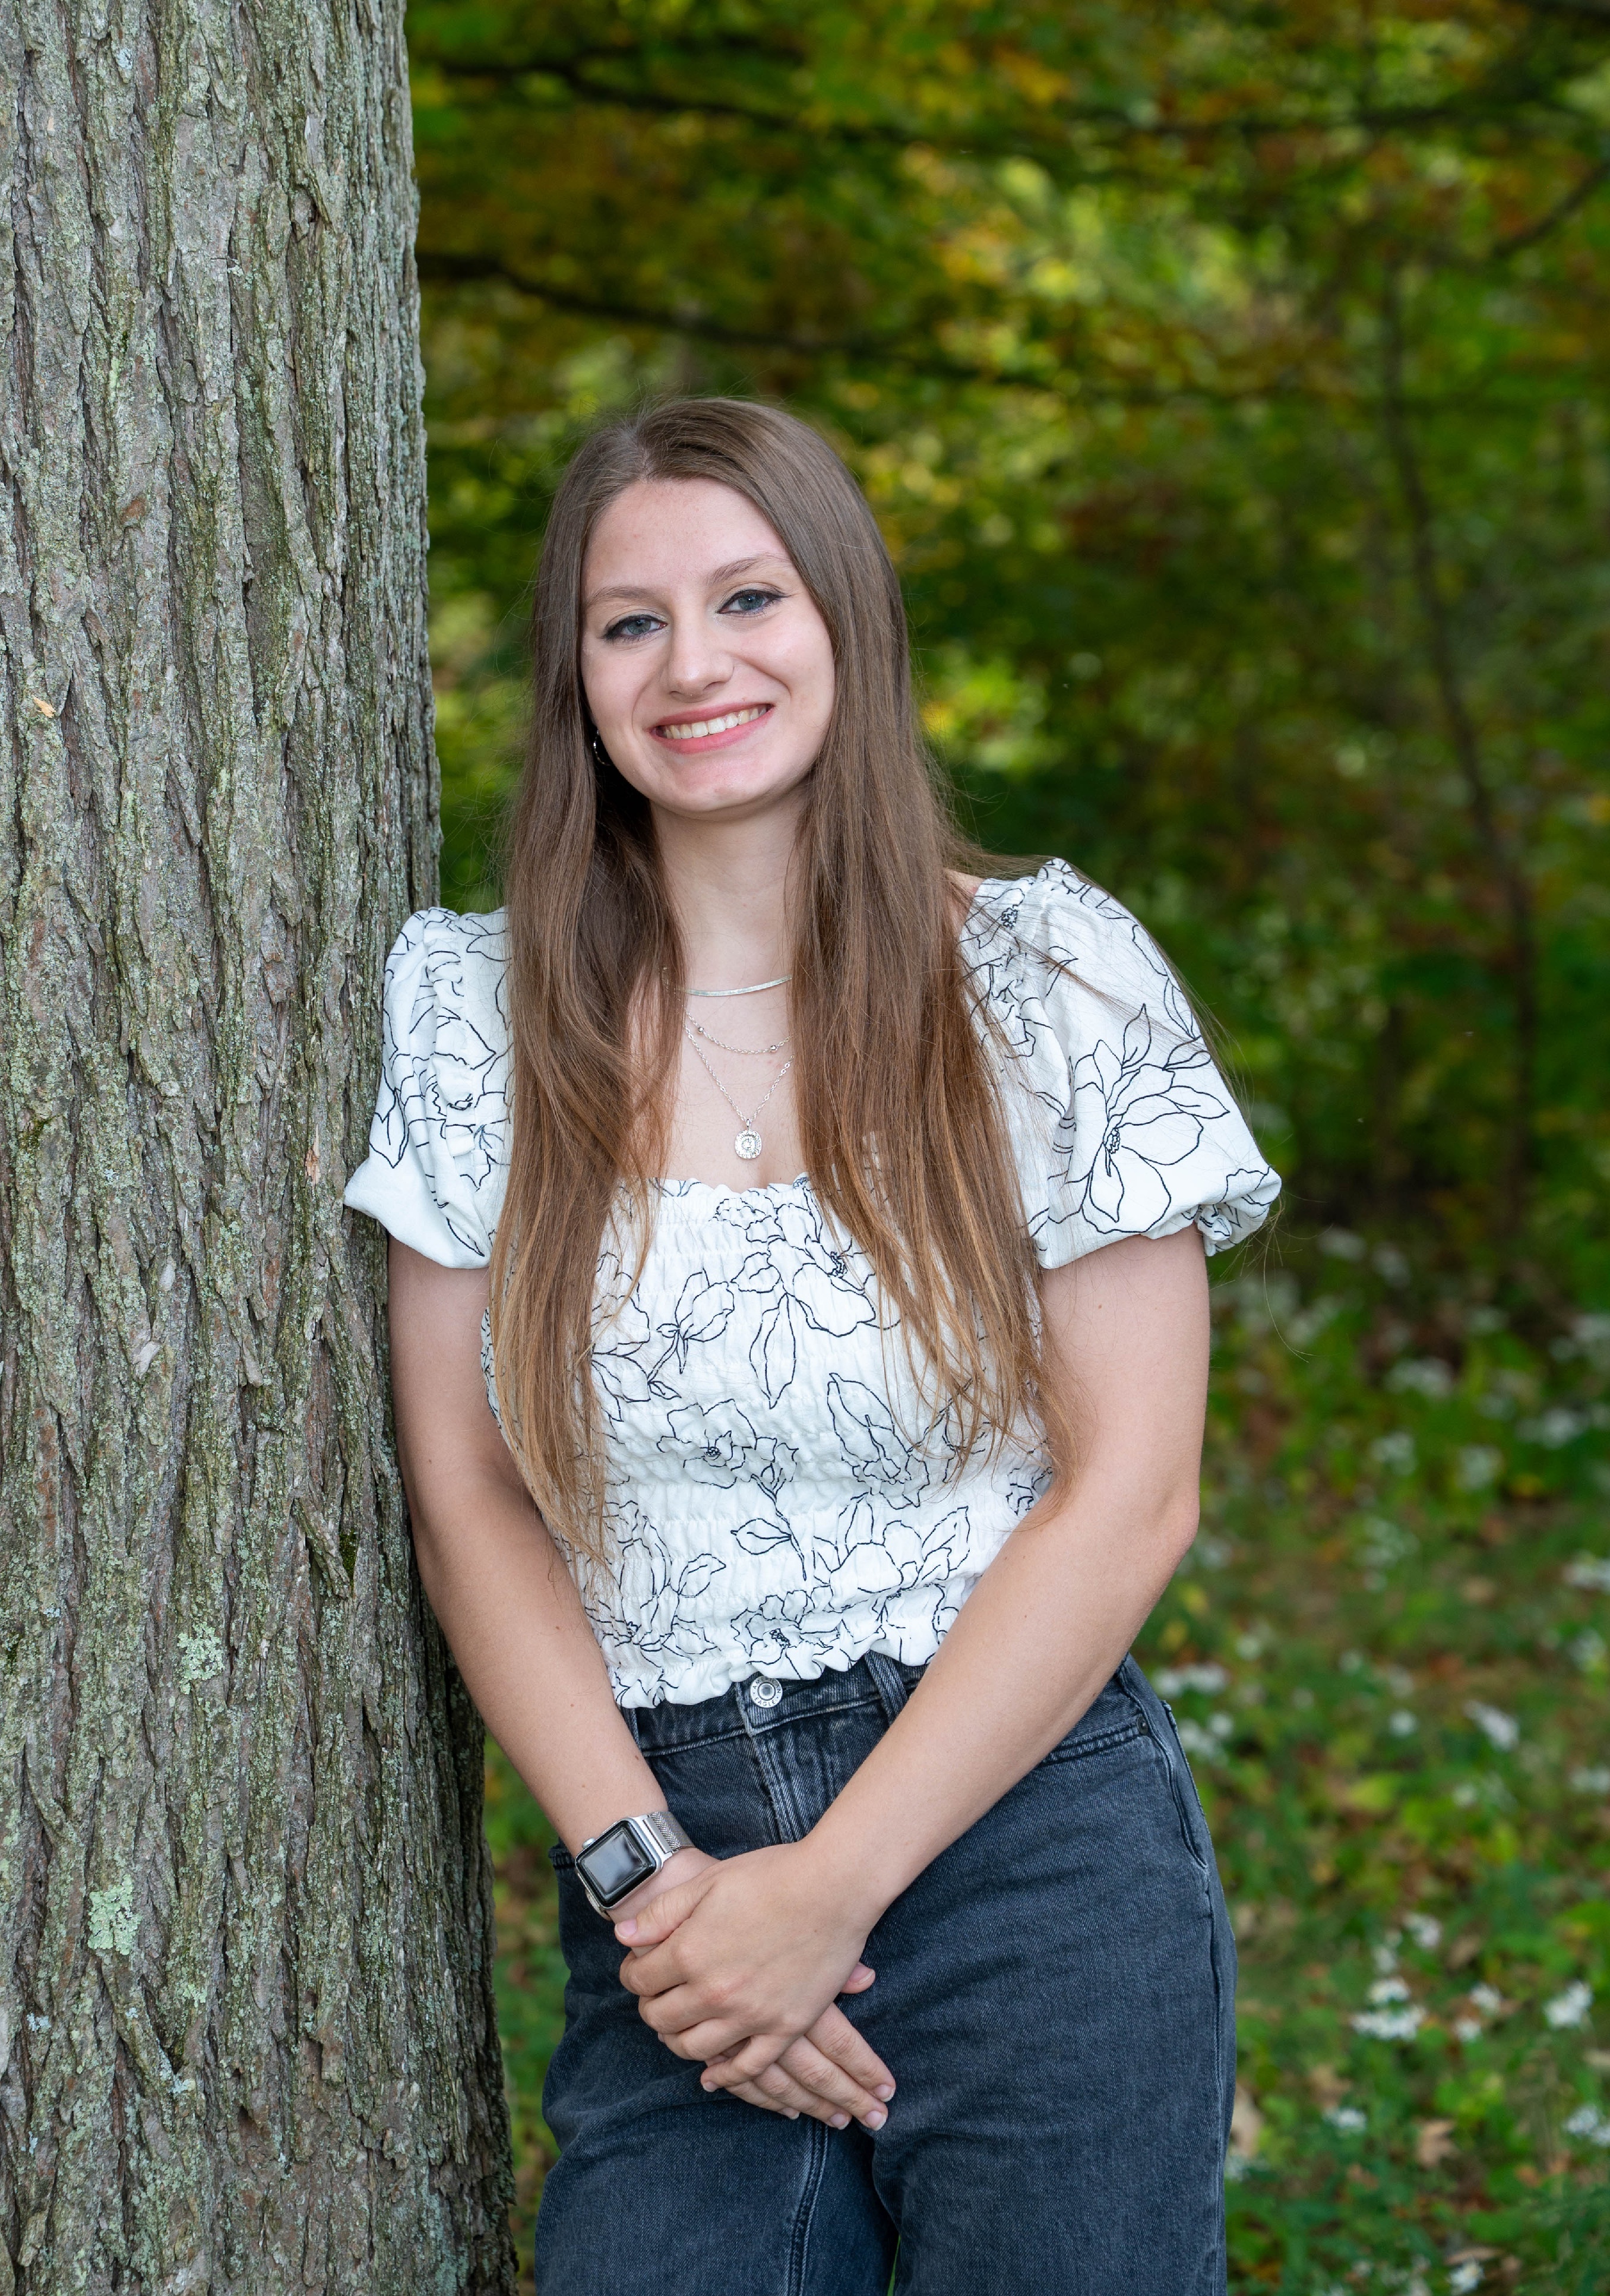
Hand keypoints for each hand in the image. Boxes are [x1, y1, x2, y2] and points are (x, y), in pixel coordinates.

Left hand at [615, 1841, 888, 2106]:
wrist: (834, 1886)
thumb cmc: (770, 1875)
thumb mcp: (707, 1882)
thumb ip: (661, 1914)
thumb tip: (623, 1936)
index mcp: (690, 1952)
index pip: (639, 1980)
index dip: (633, 1974)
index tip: (639, 1969)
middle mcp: (714, 1992)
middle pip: (661, 2019)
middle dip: (651, 2008)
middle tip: (657, 1997)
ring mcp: (751, 2015)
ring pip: (696, 2048)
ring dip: (678, 2041)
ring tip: (681, 2027)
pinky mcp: (785, 2027)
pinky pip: (748, 2068)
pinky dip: (726, 2076)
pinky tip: (714, 2075)